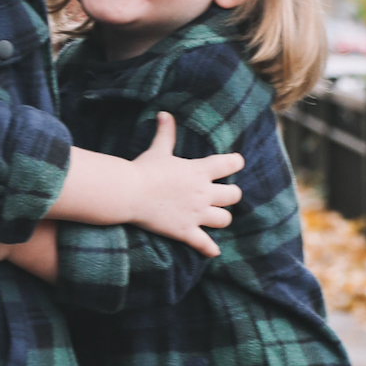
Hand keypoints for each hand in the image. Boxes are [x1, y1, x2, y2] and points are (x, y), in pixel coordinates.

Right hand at [128, 111, 241, 255]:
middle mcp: (203, 193)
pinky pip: (205, 244)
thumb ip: (166, 133)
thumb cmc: (143, 170)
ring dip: (222, 218)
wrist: (129, 193)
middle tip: (223, 195)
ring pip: (224, 219)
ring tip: (215, 218)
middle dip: (231, 195)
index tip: (236, 163)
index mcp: (199, 171)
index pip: (230, 164)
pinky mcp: (185, 231)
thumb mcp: (157, 149)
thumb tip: (165, 114)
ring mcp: (196, 214)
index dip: (235, 163)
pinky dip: (210, 249)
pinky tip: (213, 251)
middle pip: (234, 196)